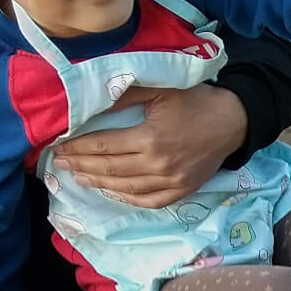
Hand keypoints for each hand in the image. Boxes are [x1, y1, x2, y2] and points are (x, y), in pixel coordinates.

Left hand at [51, 85, 246, 208]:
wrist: (232, 121)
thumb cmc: (194, 100)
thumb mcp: (158, 89)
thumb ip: (124, 96)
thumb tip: (90, 103)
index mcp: (151, 138)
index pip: (103, 146)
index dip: (77, 147)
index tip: (59, 146)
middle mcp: (159, 165)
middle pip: (110, 169)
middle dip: (81, 166)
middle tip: (59, 163)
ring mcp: (172, 181)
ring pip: (126, 188)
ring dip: (99, 184)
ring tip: (79, 178)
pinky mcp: (183, 190)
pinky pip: (150, 201)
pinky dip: (128, 199)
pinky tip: (112, 193)